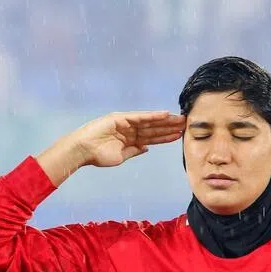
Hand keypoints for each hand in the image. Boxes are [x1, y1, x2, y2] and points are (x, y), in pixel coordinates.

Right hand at [36, 111, 186, 185]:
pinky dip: (153, 116)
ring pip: (150, 122)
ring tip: (180, 120)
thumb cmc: (97, 156)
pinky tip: (166, 115)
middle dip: (169, 127)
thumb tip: (146, 148)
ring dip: (165, 121)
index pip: (151, 138)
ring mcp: (126, 123)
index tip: (179, 136)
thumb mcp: (120, 156)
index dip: (165, 137)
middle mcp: (130, 130)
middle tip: (186, 125)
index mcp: (130, 140)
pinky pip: (141, 117)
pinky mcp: (122, 118)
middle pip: (154, 129)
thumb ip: (134, 151)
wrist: (83, 150)